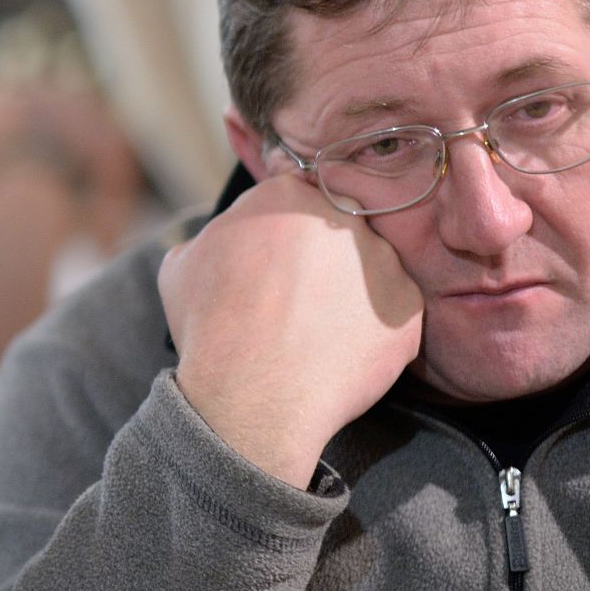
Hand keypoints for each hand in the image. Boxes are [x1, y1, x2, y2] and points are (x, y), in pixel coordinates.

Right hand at [158, 174, 422, 486]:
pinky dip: (369, 330)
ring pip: (368, 268)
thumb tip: (217, 243)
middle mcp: (341, 217)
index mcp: (284, 196)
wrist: (252, 394)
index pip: (290, 197)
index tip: (272, 261)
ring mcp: (382, 261)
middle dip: (317, 258)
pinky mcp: (408, 307)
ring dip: (347, 292)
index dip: (279, 232)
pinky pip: (391, 312)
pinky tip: (336, 352)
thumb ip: (210, 238)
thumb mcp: (181, 267)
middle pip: (334, 228)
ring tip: (314, 332)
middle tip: (293, 299)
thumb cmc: (211, 327)